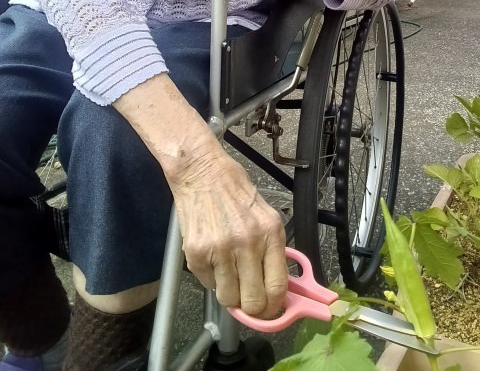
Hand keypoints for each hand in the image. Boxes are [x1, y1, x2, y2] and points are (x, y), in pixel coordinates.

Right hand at [169, 151, 287, 316]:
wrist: (202, 172)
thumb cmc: (235, 192)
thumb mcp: (266, 216)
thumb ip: (272, 251)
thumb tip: (278, 288)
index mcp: (270, 232)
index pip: (277, 287)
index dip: (274, 307)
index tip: (271, 310)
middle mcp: (247, 242)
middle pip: (253, 302)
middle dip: (251, 307)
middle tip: (248, 298)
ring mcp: (220, 249)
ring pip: (228, 298)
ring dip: (229, 292)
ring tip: (228, 272)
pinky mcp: (196, 253)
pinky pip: (207, 283)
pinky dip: (210, 277)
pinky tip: (212, 255)